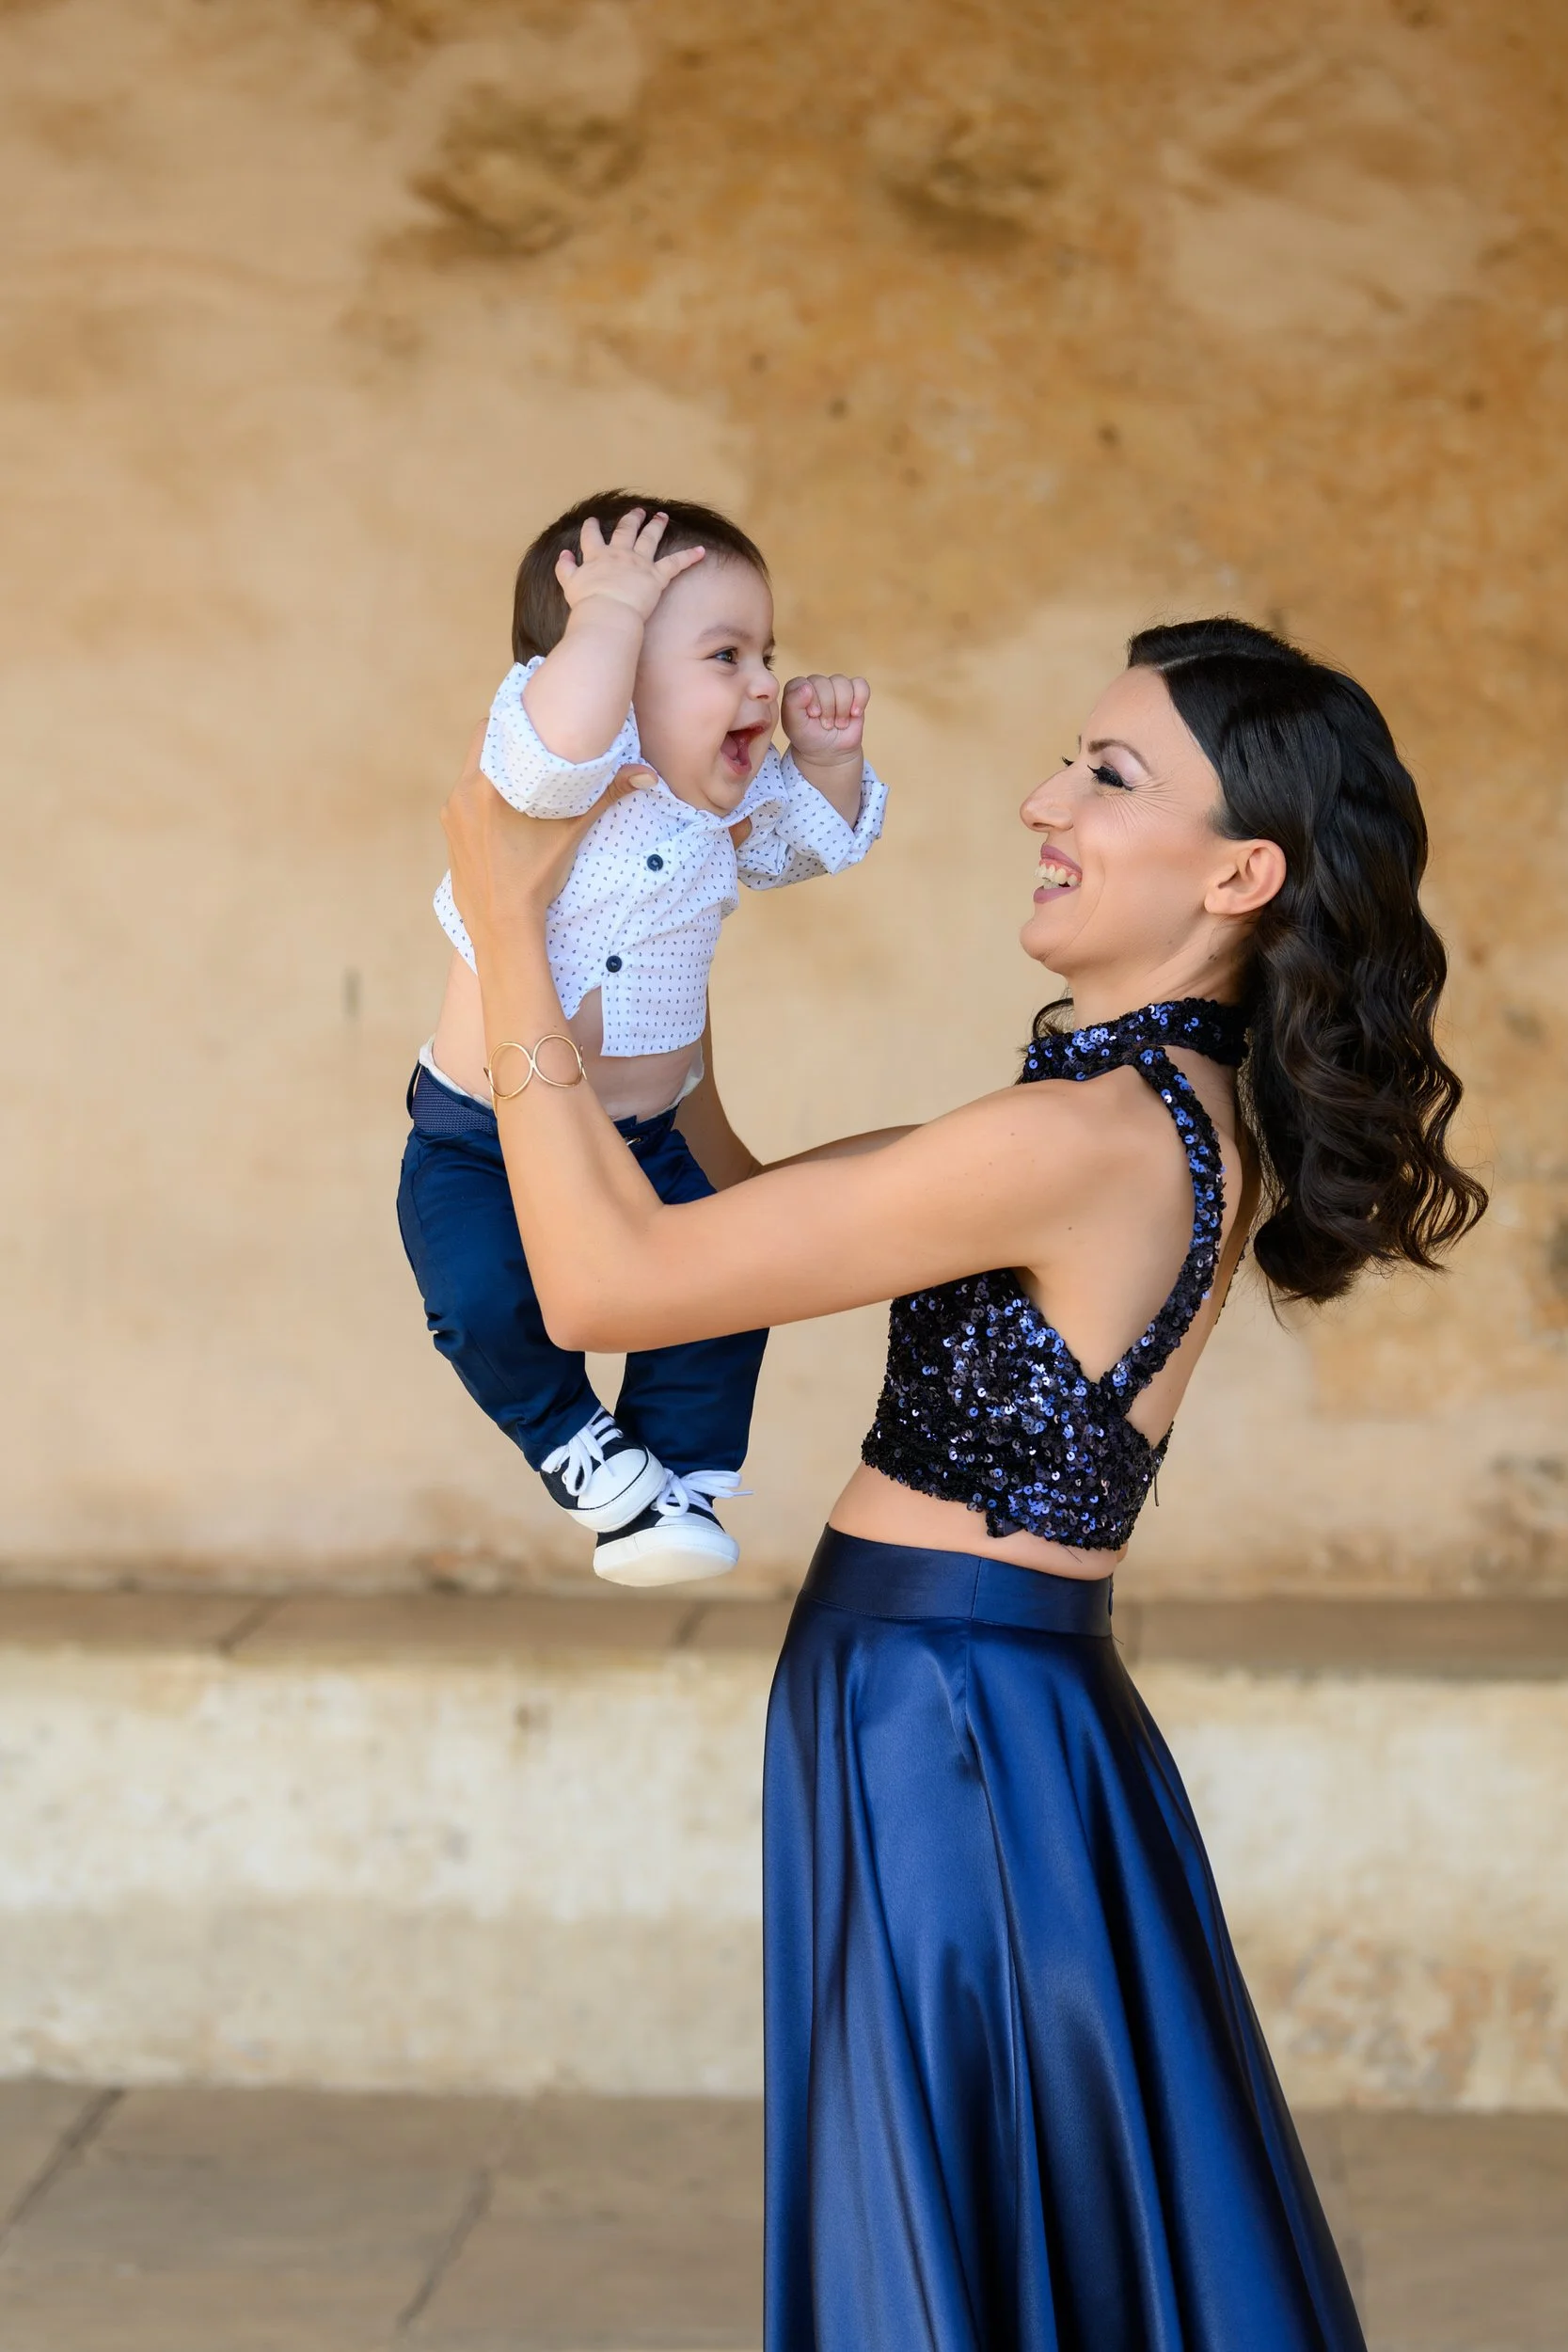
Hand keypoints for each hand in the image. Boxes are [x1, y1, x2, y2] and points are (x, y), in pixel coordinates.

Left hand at [444, 723, 653, 944]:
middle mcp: (461, 795)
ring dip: (494, 774)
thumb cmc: (536, 879)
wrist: (502, 927)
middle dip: (505, 746)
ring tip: (522, 779)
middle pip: (480, 749)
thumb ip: (607, 796)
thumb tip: (649, 774)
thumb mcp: (572, 832)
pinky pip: (464, 804)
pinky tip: (504, 815)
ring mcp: (451, 818)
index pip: (492, 729)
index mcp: (486, 785)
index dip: (512, 720)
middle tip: (532, 747)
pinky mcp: (451, 837)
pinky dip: (482, 801)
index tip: (532, 717)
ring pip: (471, 777)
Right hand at [556, 508, 705, 624]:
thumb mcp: (569, 584)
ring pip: (650, 538)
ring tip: (661, 516)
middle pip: (626, 530)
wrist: (607, 613)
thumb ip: (566, 568)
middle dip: (632, 519)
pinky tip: (702, 551)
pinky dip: (690, 557)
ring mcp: (640, 563)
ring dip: (657, 525)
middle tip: (638, 511)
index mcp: (598, 556)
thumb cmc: (587, 603)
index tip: (593, 521)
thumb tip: (563, 554)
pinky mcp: (657, 576)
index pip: (592, 536)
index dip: (592, 527)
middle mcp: (620, 554)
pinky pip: (676, 563)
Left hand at [782, 672, 869, 769]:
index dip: (811, 701)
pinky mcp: (854, 691)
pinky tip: (854, 713)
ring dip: (842, 708)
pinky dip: (860, 700)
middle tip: (826, 724)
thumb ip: (792, 704)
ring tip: (839, 723)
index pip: (804, 683)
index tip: (813, 716)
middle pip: (824, 683)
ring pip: (842, 683)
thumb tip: (807, 686)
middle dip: (827, 708)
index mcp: (797, 688)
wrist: (830, 752)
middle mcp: (816, 683)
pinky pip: (861, 685)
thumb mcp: (794, 726)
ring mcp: (836, 686)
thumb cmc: (809, 738)